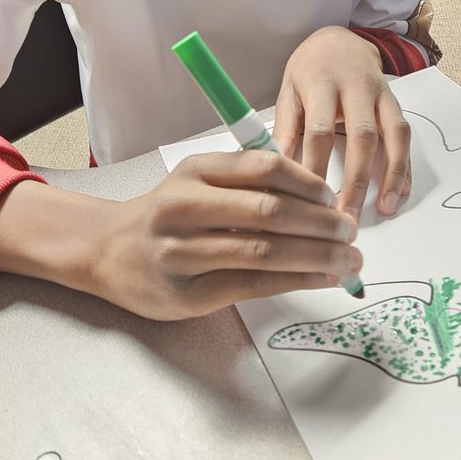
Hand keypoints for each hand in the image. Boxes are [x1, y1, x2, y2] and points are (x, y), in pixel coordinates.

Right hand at [92, 151, 359, 318]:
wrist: (110, 252)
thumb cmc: (171, 214)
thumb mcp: (200, 181)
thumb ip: (250, 183)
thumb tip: (323, 200)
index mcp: (195, 169)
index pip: (264, 167)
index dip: (308, 183)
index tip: (333, 198)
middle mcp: (184, 205)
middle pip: (269, 210)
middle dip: (321, 223)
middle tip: (351, 232)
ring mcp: (182, 251)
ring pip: (264, 251)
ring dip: (316, 255)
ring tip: (348, 259)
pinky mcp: (188, 292)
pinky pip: (252, 284)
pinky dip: (296, 280)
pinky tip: (322, 278)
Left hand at [272, 26, 411, 224]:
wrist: (340, 39)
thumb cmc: (309, 71)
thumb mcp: (289, 91)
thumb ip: (285, 128)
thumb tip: (274, 167)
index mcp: (322, 84)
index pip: (319, 130)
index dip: (315, 166)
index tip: (309, 201)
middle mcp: (356, 87)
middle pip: (361, 136)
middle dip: (356, 180)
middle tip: (347, 216)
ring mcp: (380, 94)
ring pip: (392, 134)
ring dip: (391, 173)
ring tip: (386, 208)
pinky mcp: (395, 102)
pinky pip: (405, 134)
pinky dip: (406, 165)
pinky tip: (401, 192)